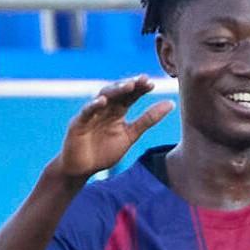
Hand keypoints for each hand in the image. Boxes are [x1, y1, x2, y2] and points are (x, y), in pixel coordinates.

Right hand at [56, 75, 173, 180]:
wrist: (82, 169)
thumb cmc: (104, 152)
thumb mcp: (130, 135)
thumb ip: (148, 120)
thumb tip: (171, 103)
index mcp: (117, 112)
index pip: (130, 96)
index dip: (140, 89)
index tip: (152, 84)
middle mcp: (104, 109)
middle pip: (117, 93)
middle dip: (130, 85)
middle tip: (144, 79)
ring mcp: (90, 115)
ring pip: (102, 97)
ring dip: (115, 90)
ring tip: (128, 85)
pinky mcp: (78, 124)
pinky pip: (85, 113)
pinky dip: (93, 106)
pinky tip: (102, 101)